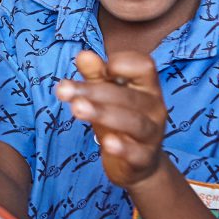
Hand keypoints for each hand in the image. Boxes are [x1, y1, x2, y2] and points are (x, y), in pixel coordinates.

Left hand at [54, 50, 168, 187]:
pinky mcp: (144, 158)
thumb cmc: (119, 121)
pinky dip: (123, 148)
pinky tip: (107, 143)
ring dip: (104, 114)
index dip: (120, 62)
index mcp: (147, 87)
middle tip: (64, 90)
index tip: (95, 68)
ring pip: (133, 122)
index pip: (143, 65)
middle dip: (94, 92)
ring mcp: (153, 134)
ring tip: (77, 109)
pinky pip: (136, 152)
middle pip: (128, 96)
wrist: (137, 163)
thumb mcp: (106, 96)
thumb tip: (83, 55)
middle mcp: (154, 107)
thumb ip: (95, 75)